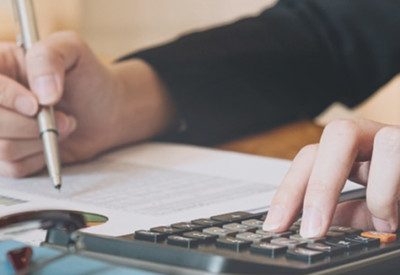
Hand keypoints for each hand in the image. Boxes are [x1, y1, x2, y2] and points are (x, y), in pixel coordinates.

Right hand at [0, 31, 175, 177]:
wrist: (104, 111)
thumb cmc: (87, 78)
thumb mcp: (73, 50)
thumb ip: (49, 58)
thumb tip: (41, 94)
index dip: (6, 97)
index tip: (36, 104)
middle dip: (31, 125)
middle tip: (62, 117)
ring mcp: (0, 128)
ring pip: (1, 148)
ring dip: (40, 141)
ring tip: (63, 126)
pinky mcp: (8, 155)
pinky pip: (13, 167)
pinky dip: (40, 158)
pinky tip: (53, 142)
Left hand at [263, 119, 399, 236]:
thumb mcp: (372, 211)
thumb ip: (345, 213)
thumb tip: (308, 225)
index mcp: (353, 154)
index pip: (310, 159)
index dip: (289, 191)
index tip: (276, 227)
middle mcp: (374, 139)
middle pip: (334, 135)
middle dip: (317, 186)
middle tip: (311, 231)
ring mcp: (398, 139)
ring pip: (367, 135)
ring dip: (371, 188)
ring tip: (383, 219)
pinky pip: (395, 151)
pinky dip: (388, 190)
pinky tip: (395, 215)